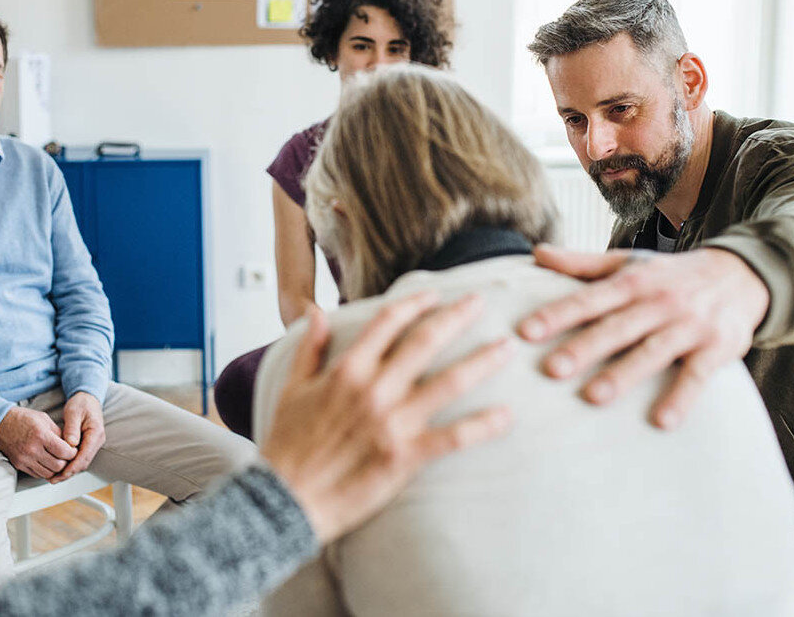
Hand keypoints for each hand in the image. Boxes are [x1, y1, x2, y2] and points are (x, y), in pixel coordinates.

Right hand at [0, 405, 76, 479]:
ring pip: (48, 474)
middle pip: (58, 466)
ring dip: (56, 469)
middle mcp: (32, 449)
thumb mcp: (44, 419)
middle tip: (66, 456)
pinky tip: (47, 462)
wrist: (0, 424)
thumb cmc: (23, 419)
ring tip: (57, 460)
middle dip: (66, 462)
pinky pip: (37, 474)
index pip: (64, 452)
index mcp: (41, 435)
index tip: (73, 450)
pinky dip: (45, 471)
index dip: (72, 453)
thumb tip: (71, 445)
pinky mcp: (19, 465)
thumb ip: (59, 433)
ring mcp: (24, 459)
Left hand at [50, 392, 105, 483]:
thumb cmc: (81, 403)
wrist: (87, 399)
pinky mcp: (87, 445)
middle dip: (69, 473)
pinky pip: (79, 458)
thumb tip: (71, 444)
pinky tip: (58, 469)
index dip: (72, 467)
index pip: (85, 455)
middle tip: (53, 479)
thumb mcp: (74, 412)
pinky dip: (69, 465)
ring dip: (69, 471)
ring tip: (53, 477)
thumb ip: (72, 428)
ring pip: (82, 463)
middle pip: (84, 463)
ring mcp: (93, 444)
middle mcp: (97, 440)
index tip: (61, 474)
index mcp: (96, 433)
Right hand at [262, 291, 513, 543]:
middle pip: (426, 341)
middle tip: (481, 301)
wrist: (286, 499)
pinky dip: (483, 425)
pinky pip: (454, 437)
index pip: (388, 322)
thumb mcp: (291, 388)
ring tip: (507, 347)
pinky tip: (508, 415)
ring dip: (482, 361)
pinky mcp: (405, 456)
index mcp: (347, 370)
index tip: (436, 294)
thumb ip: (309, 348)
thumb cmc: (287, 446)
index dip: (415, 303)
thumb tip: (317, 311)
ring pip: (449, 383)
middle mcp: (374, 389)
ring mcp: (392, 423)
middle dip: (458, 316)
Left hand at [519, 244, 768, 429]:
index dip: (558, 314)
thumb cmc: (670, 276)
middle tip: (551, 369)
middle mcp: (659, 302)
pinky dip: (682, 398)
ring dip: (624, 374)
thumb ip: (581, 264)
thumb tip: (535, 253)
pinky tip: (662, 422)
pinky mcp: (718, 347)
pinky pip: (698, 375)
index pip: (590, 299)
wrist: (742, 274)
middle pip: (617, 326)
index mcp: (633, 282)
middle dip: (584, 348)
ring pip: (653, 351)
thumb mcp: (629, 264)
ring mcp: (689, 325)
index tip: (526, 332)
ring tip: (593, 397)